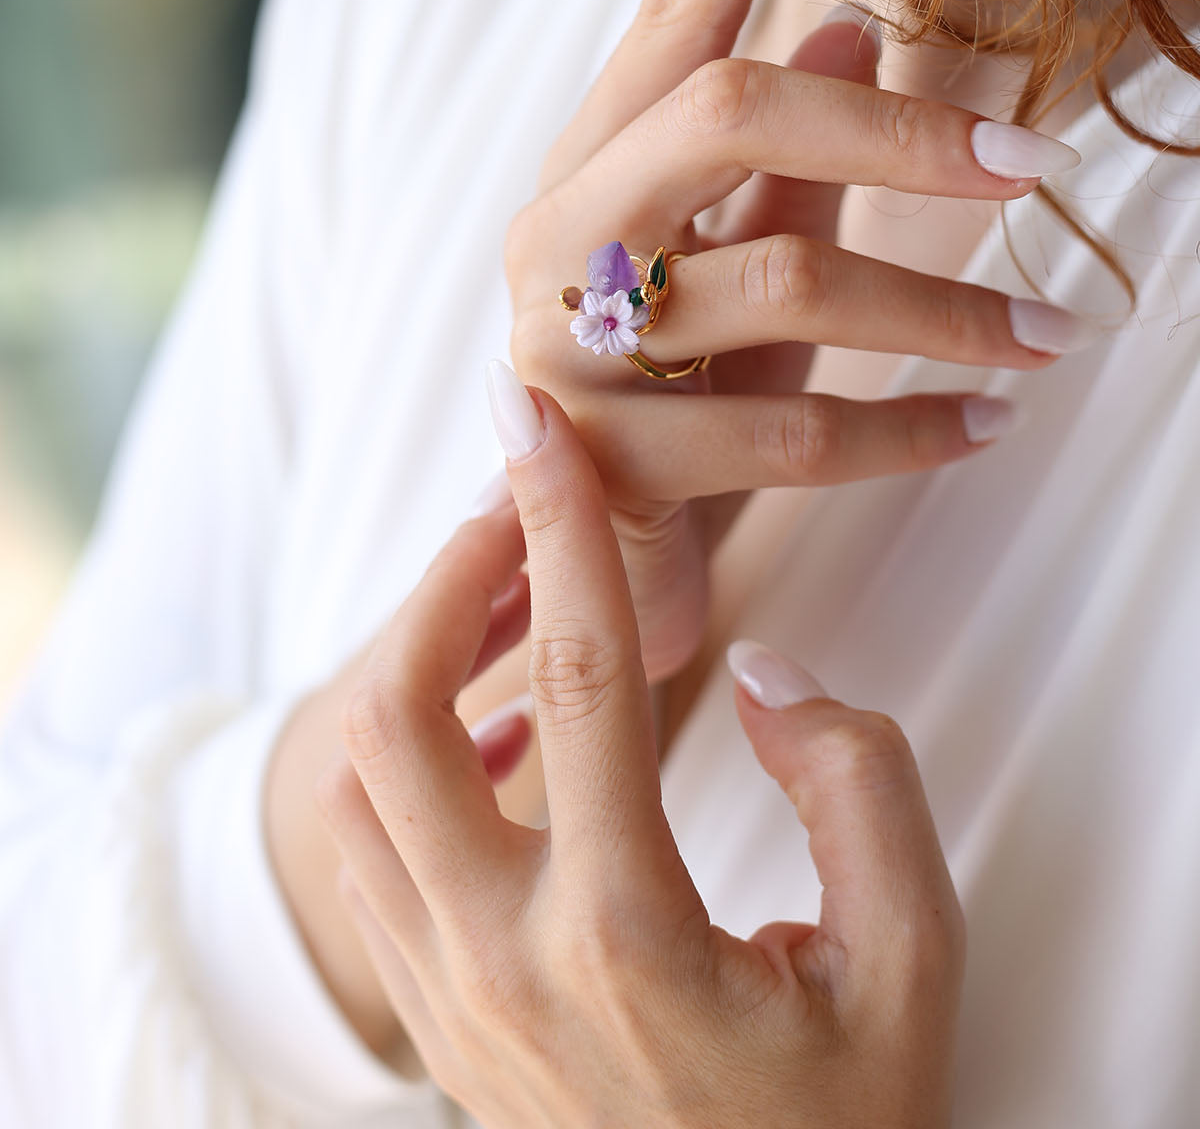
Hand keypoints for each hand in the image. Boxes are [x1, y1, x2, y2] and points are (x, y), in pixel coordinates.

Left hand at [318, 372, 964, 1127]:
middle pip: (395, 719)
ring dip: (416, 665)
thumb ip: (858, 789)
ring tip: (507, 601)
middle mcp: (501, 962)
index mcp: (623, 933)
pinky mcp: (435, 1020)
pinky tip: (495, 722)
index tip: (540, 423)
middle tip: (510, 507)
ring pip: (359, 784)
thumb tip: (760, 676)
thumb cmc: (845, 1127)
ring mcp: (447, 999)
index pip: (581, 678)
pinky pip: (373, 853)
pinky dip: (408, 757)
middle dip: (440, 582)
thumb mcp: (911, 961)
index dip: (563, 526)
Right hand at [503, 0, 1082, 680]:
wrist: (572, 559)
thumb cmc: (664, 389)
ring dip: (939, 305)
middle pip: (728, 111)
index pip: (671, 14)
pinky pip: (789, 433)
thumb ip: (771, 156)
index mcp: (586, 165)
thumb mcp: (716, 262)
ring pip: (784, 280)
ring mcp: (568, 346)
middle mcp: (560, 234)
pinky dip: (907, 428)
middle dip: (898, 124)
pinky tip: (984, 423)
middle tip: (1032, 163)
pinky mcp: (606, 464)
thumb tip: (842, 25)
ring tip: (1047, 332)